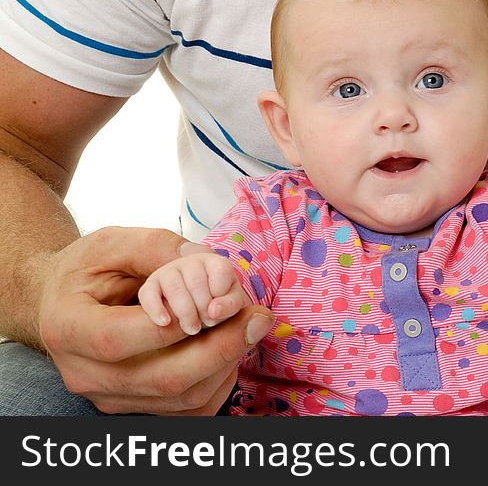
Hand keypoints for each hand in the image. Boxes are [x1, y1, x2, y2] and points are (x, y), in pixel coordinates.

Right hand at [38, 227, 273, 414]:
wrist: (62, 303)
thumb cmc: (87, 269)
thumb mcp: (111, 244)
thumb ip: (153, 247)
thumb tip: (201, 256)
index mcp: (68, 328)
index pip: (119, 340)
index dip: (173, 327)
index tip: (220, 303)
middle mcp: (84, 373)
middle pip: (162, 379)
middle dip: (220, 349)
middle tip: (257, 318)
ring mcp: (110, 397)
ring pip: (180, 399)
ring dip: (226, 364)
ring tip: (248, 327)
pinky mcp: (133, 407)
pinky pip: (187, 410)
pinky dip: (218, 382)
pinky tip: (230, 349)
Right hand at [139, 253, 249, 334]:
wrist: (195, 305)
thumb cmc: (218, 301)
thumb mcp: (232, 302)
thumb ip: (229, 304)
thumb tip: (214, 311)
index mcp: (215, 261)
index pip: (220, 272)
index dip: (221, 297)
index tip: (218, 312)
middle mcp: (191, 261)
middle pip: (196, 283)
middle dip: (203, 308)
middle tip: (206, 323)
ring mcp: (169, 271)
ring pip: (175, 289)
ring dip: (185, 313)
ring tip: (192, 329)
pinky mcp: (151, 284)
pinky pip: (149, 294)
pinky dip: (156, 310)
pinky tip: (165, 323)